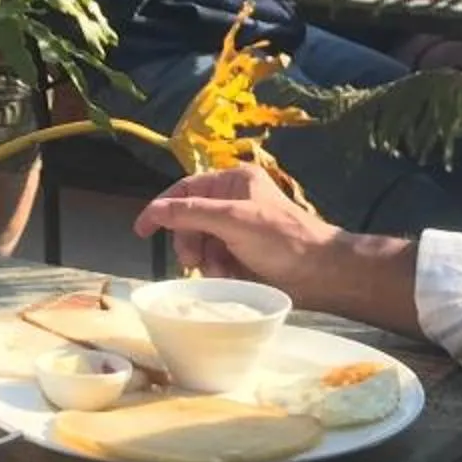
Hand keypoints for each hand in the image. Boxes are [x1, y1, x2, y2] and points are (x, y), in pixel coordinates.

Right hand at [134, 164, 417, 329]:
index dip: (162, 208)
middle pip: (190, 220)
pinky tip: (231, 279)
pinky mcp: (244, 255)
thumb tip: (154, 210)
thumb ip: (191, 213)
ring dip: (205, 261)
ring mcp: (239, 230)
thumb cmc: (281, 239)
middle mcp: (234, 201)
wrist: (320, 275)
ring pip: (201, 245)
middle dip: (190, 242)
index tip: (141, 231)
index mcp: (234, 181)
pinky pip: (215, 262)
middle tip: (193, 262)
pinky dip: (218, 272)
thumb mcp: (232, 220)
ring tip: (221, 273)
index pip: (186, 189)